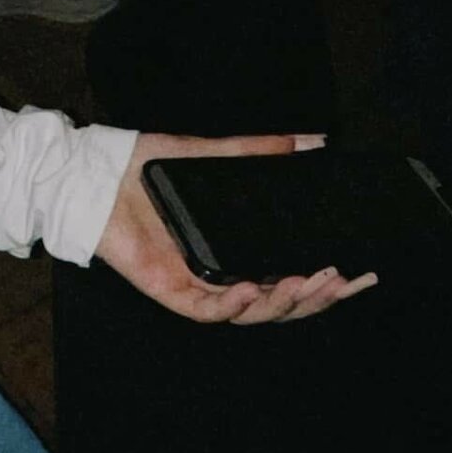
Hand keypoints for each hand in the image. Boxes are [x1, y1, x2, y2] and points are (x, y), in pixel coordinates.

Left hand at [96, 132, 378, 323]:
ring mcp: (194, 284)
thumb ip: (257, 151)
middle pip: (278, 302)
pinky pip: (205, 310)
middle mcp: (220, 272)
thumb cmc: (142, 166)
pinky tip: (250, 288)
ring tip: (308, 282)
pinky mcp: (167, 288)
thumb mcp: (209, 154)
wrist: (91, 173)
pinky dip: (230, 305)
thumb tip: (310, 140)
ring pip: (249, 312)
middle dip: (317, 297)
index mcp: (233, 248)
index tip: (360, 272)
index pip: (289, 274)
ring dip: (283, 302)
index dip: (326, 281)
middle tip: (344, 279)